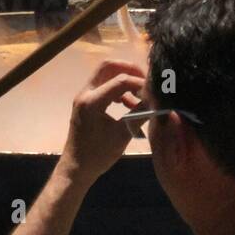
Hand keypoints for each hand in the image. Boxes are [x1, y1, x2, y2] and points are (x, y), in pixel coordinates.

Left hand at [58, 60, 144, 184]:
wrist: (76, 168)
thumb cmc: (98, 155)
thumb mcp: (122, 134)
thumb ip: (140, 114)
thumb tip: (158, 100)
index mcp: (92, 101)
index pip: (120, 80)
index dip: (140, 82)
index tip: (155, 90)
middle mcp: (85, 93)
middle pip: (108, 66)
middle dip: (130, 70)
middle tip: (147, 81)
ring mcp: (84, 96)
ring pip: (105, 74)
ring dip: (124, 79)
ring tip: (140, 94)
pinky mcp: (86, 102)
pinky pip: (103, 85)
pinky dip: (118, 88)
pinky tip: (129, 103)